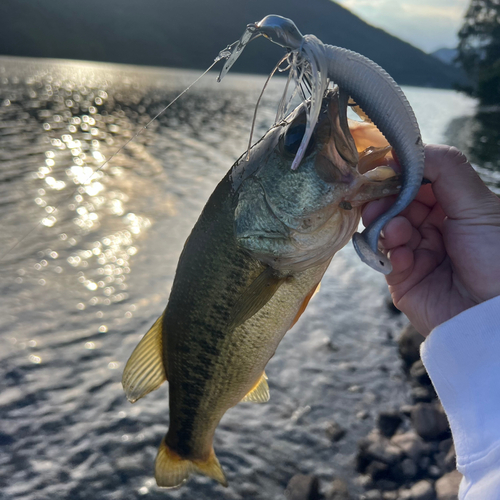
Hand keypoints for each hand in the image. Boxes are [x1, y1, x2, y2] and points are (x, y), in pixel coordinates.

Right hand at [362, 144, 499, 335]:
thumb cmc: (496, 256)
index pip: (417, 180)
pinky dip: (389, 254)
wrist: (492, 315)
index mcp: (453, 206)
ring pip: (384, 228)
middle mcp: (432, 226)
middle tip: (377, 201)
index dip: (399, 173)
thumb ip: (445, 169)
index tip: (381, 167)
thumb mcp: (478, 205)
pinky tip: (403, 258)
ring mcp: (415, 251)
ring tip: (397, 232)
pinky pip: (384, 258)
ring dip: (386, 226)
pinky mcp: (401, 277)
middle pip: (395, 203)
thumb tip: (403, 149)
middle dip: (384, 200)